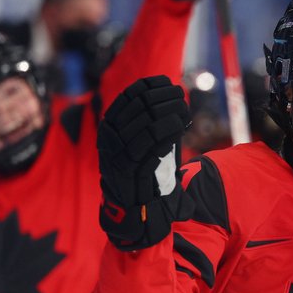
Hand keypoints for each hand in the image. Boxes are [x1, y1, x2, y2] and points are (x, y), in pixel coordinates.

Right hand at [98, 76, 194, 249]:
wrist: (134, 207)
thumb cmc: (143, 169)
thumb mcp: (143, 140)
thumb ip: (152, 119)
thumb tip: (171, 91)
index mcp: (110, 125)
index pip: (128, 95)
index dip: (151, 86)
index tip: (170, 84)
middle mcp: (109, 136)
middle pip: (139, 106)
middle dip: (164, 98)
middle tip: (181, 97)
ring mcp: (117, 153)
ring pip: (146, 123)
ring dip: (169, 113)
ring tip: (183, 111)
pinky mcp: (129, 169)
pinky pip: (151, 144)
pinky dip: (168, 131)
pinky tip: (181, 126)